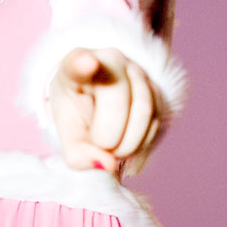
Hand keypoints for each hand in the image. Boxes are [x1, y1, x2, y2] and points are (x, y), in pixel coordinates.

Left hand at [48, 48, 158, 173]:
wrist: (99, 101)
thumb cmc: (79, 116)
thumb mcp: (69, 136)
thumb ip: (79, 155)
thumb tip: (109, 165)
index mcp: (74, 68)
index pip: (77, 62)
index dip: (82, 63)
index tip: (85, 62)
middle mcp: (109, 61)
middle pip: (117, 100)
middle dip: (109, 137)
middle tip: (100, 145)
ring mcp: (137, 70)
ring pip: (144, 111)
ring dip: (129, 144)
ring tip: (113, 148)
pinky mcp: (157, 88)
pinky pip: (157, 121)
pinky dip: (143, 144)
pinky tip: (128, 145)